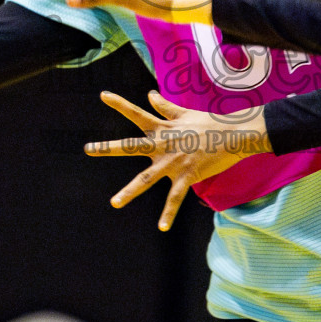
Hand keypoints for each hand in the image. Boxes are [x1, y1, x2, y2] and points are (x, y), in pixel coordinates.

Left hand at [89, 91, 268, 230]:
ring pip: (146, 179)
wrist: (233, 135)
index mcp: (162, 128)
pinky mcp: (186, 176)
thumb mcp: (184, 113)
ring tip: (114, 203)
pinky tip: (162, 227)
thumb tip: (149, 94)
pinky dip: (169, 213)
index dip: (119, 103)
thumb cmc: (209, 123)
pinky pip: (175, 198)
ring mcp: (173, 162)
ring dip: (129, 192)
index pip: (137, 113)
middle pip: (131, 146)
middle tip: (87, 148)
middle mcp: (163, 145)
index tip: (102, 95)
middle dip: (108, 148)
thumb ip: (164, 106)